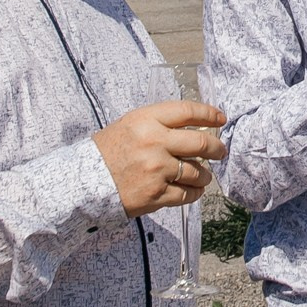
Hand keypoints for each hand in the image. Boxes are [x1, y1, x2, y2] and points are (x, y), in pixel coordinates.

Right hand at [94, 101, 222, 217]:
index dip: (209, 114)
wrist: (85, 181)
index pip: (188, 111)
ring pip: (198, 172)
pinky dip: (195, 192)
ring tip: (203, 175)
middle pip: (200, 144)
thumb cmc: (108, 151)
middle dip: (216, 148)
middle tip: (220, 151)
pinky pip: (188, 194)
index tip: (220, 118)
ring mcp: (156, 170)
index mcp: (146, 120)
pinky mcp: (156, 195)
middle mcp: (154, 143)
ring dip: (205, 174)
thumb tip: (195, 127)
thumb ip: (160, 123)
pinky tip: (193, 189)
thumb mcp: (131, 125)